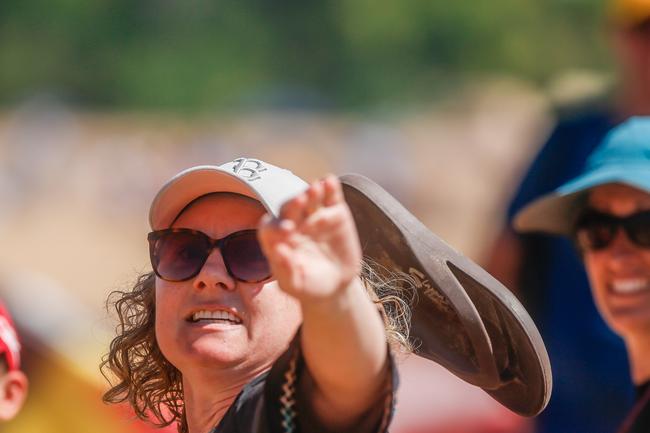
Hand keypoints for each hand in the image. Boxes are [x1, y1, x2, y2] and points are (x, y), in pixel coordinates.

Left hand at [258, 175, 361, 301]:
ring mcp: (314, 215)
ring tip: (315, 188)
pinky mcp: (334, 212)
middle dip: (293, 204)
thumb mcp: (295, 284)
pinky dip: (331, 188)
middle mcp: (293, 222)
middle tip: (299, 201)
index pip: (270, 228)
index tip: (287, 230)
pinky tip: (330, 181)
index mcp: (276, 239)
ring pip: (309, 199)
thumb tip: (278, 250)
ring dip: (311, 192)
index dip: (276, 226)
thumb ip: (285, 269)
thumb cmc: (308, 286)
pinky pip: (331, 197)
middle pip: (289, 208)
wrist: (336, 285)